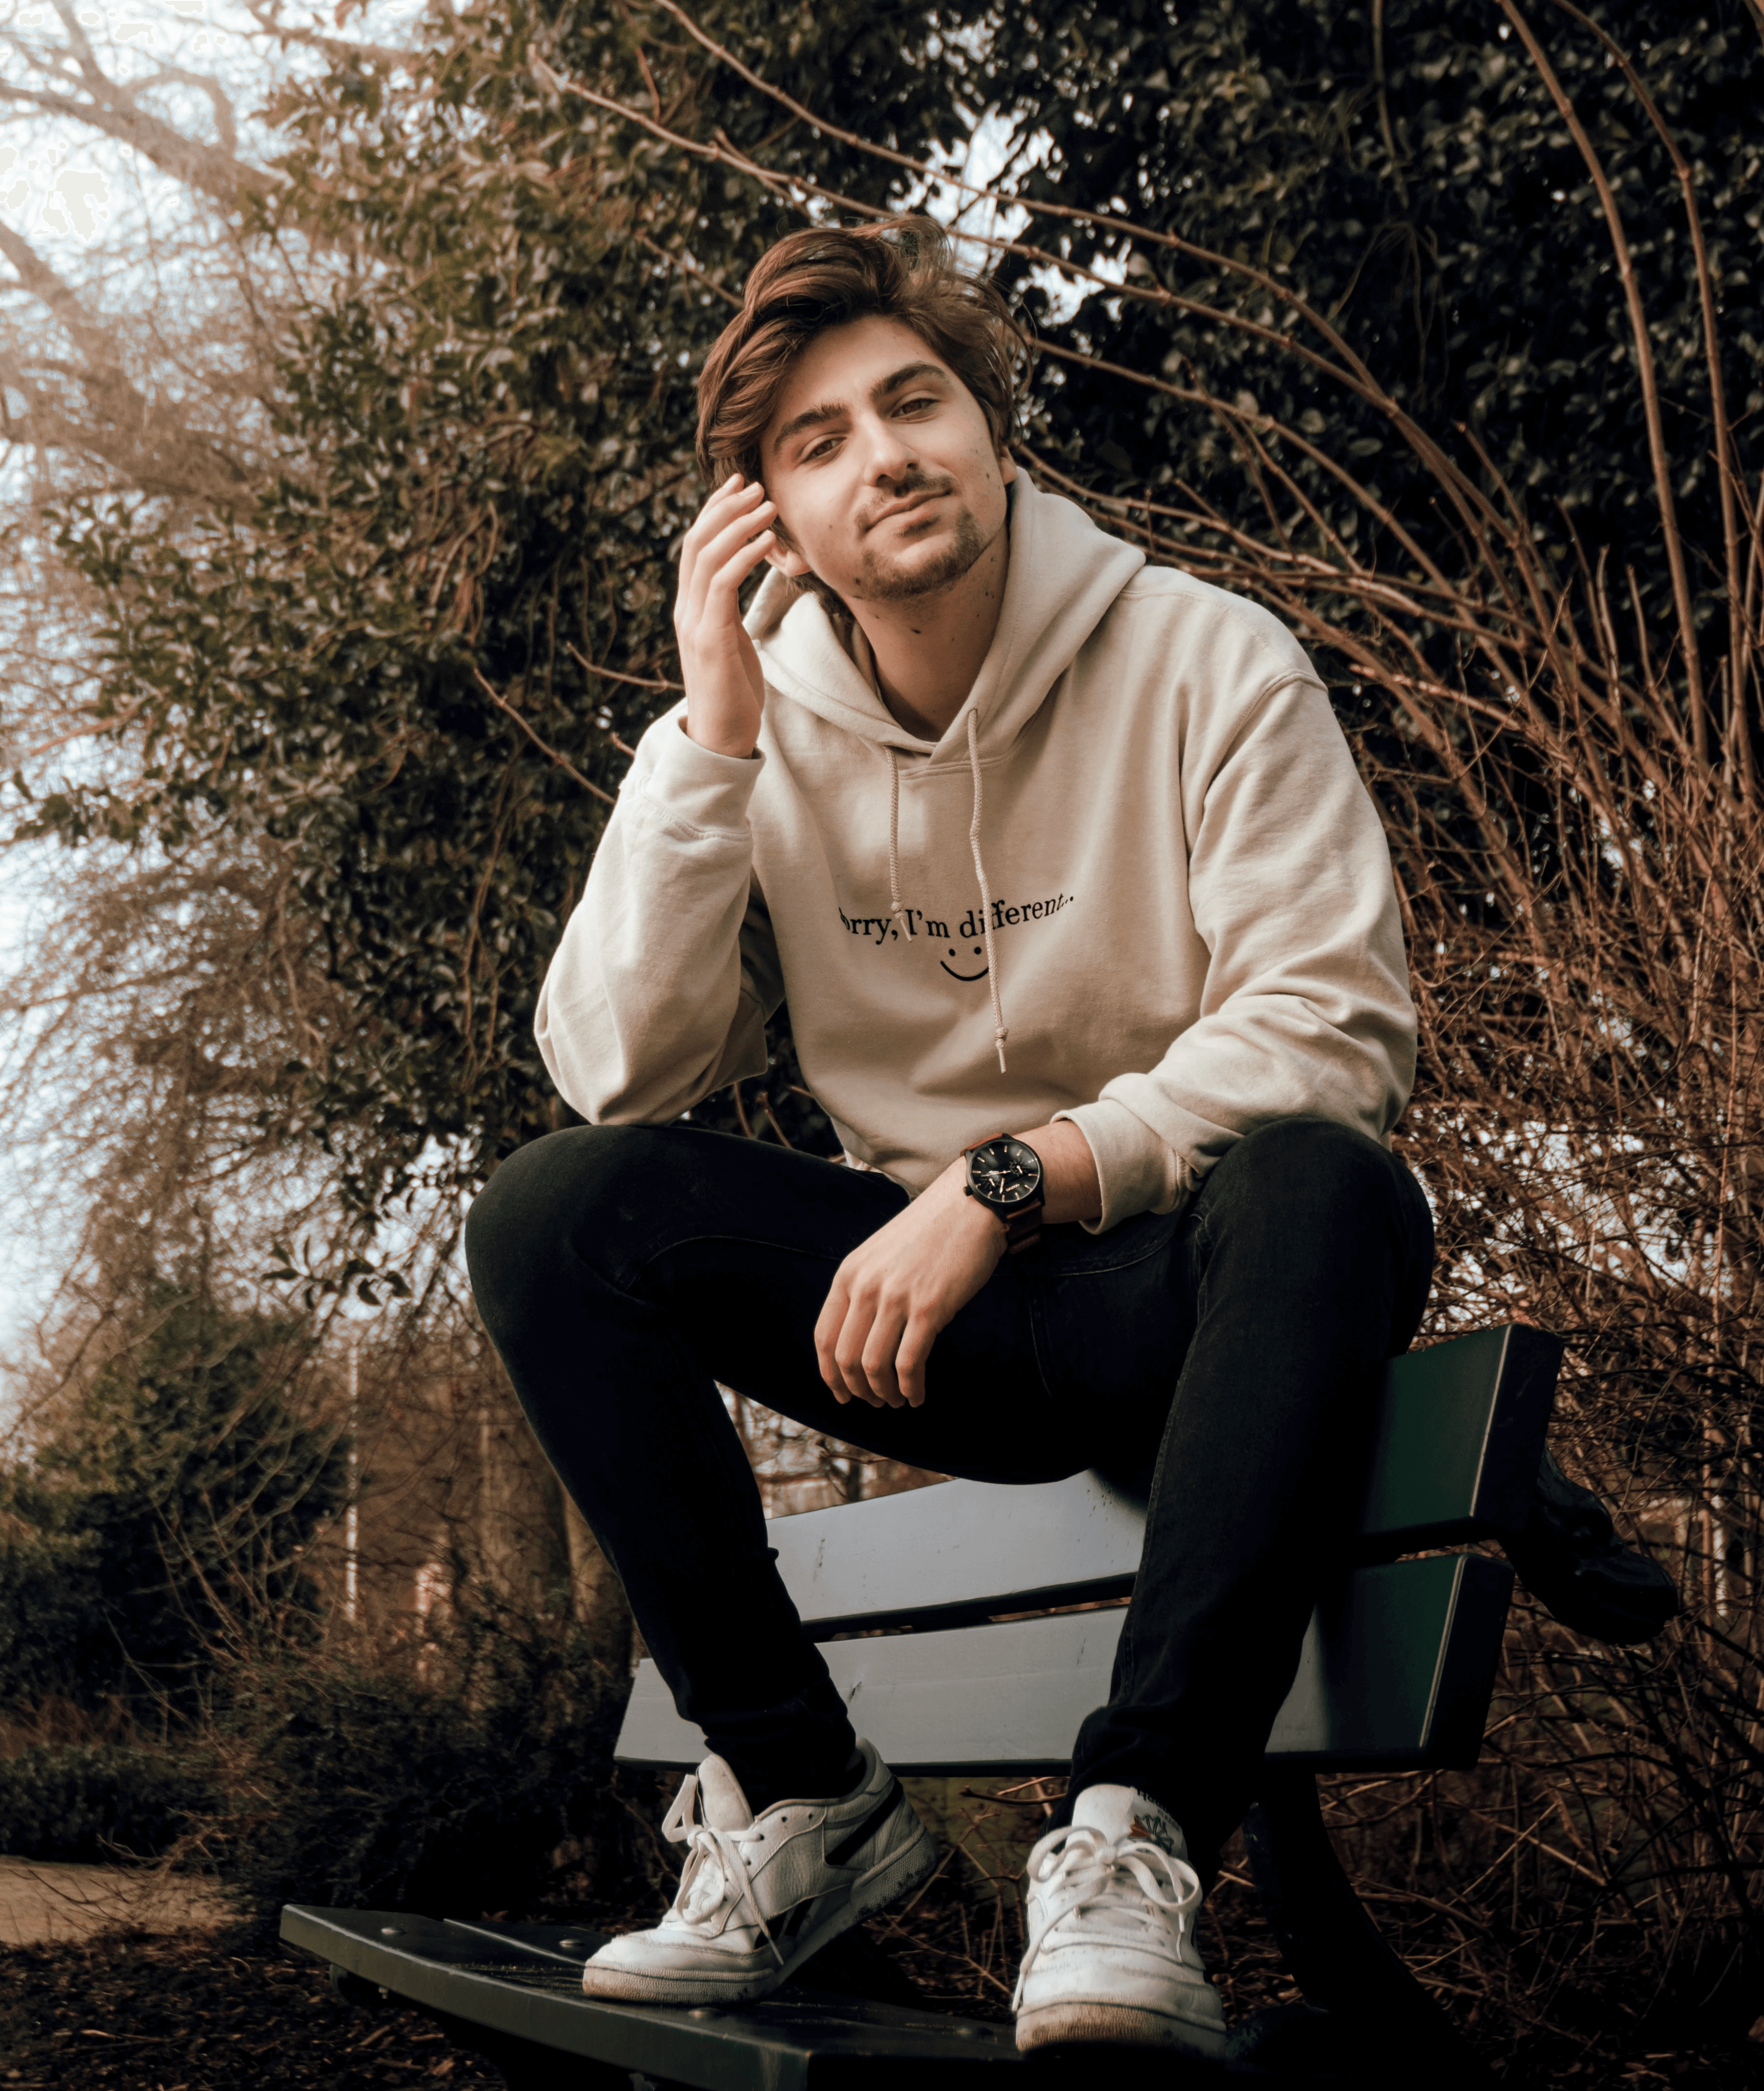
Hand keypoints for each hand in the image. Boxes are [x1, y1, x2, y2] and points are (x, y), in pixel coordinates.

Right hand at [674, 475, 776, 757]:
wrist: (722, 738)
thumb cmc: (733, 691)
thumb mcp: (733, 641)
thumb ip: (730, 610)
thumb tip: (745, 583)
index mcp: (690, 608)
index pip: (696, 545)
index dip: (716, 510)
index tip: (742, 485)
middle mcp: (686, 610)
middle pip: (697, 541)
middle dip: (726, 507)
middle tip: (757, 484)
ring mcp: (694, 623)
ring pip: (708, 556)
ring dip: (740, 525)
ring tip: (769, 506)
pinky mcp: (710, 640)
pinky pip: (722, 586)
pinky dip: (745, 557)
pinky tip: (768, 542)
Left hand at [815, 1162, 1003, 1409]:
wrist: (970, 1205)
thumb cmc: (930, 1232)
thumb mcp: (880, 1255)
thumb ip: (864, 1288)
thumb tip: (859, 1336)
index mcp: (849, 1274)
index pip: (824, 1338)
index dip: (830, 1374)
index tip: (842, 1394)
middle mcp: (866, 1286)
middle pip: (846, 1359)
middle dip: (858, 1390)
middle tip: (876, 1402)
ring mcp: (896, 1297)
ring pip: (874, 1367)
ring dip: (885, 1393)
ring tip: (898, 1401)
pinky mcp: (929, 1308)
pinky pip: (910, 1364)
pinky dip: (911, 1388)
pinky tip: (918, 1395)